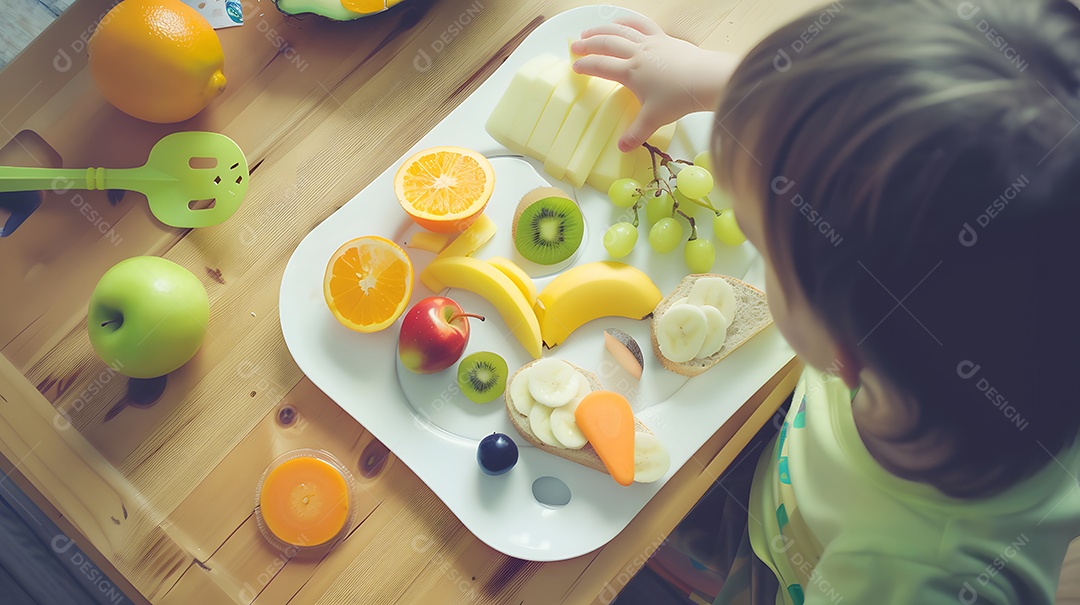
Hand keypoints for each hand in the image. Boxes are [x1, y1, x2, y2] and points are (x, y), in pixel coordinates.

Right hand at [571, 15, 738, 151]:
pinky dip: (628, 21)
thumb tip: (622, 148)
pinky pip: (642, 24)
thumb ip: (636, 134)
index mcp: (630, 73)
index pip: (601, 66)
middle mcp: (637, 54)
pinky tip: (621, 22)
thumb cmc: (678, 98)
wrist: (705, 79)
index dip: (585, 66)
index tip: (575, 67)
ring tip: (590, 30)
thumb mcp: (654, 119)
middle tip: (575, 45)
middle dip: (588, 44)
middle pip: (606, 44)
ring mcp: (650, 43)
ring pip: (621, 30)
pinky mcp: (664, 38)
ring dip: (602, 29)